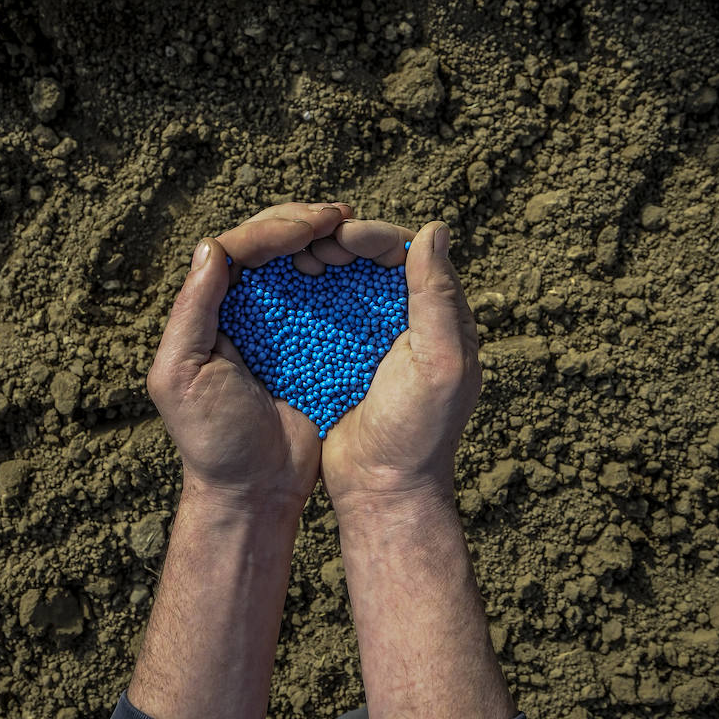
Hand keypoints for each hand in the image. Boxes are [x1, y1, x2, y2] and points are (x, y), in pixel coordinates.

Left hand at [146, 201, 353, 512]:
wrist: (255, 490)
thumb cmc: (211, 437)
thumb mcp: (181, 374)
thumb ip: (192, 311)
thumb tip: (213, 247)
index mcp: (211, 308)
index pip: (240, 248)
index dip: (275, 228)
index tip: (312, 225)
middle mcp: (245, 307)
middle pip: (272, 243)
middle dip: (303, 221)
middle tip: (338, 216)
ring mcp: (283, 324)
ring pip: (302, 262)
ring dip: (326, 239)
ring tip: (351, 230)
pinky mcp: (315, 345)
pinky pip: (331, 298)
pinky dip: (347, 276)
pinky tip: (365, 265)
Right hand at [321, 220, 480, 513]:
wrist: (382, 490)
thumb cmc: (418, 432)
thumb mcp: (439, 362)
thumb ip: (438, 297)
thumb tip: (435, 227)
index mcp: (437, 316)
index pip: (406, 253)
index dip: (372, 236)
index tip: (339, 235)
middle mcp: (405, 319)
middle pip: (369, 259)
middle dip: (338, 242)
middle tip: (310, 244)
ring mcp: (367, 338)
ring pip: (340, 280)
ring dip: (316, 263)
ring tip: (294, 261)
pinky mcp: (336, 356)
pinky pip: (316, 312)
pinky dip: (298, 295)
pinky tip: (278, 288)